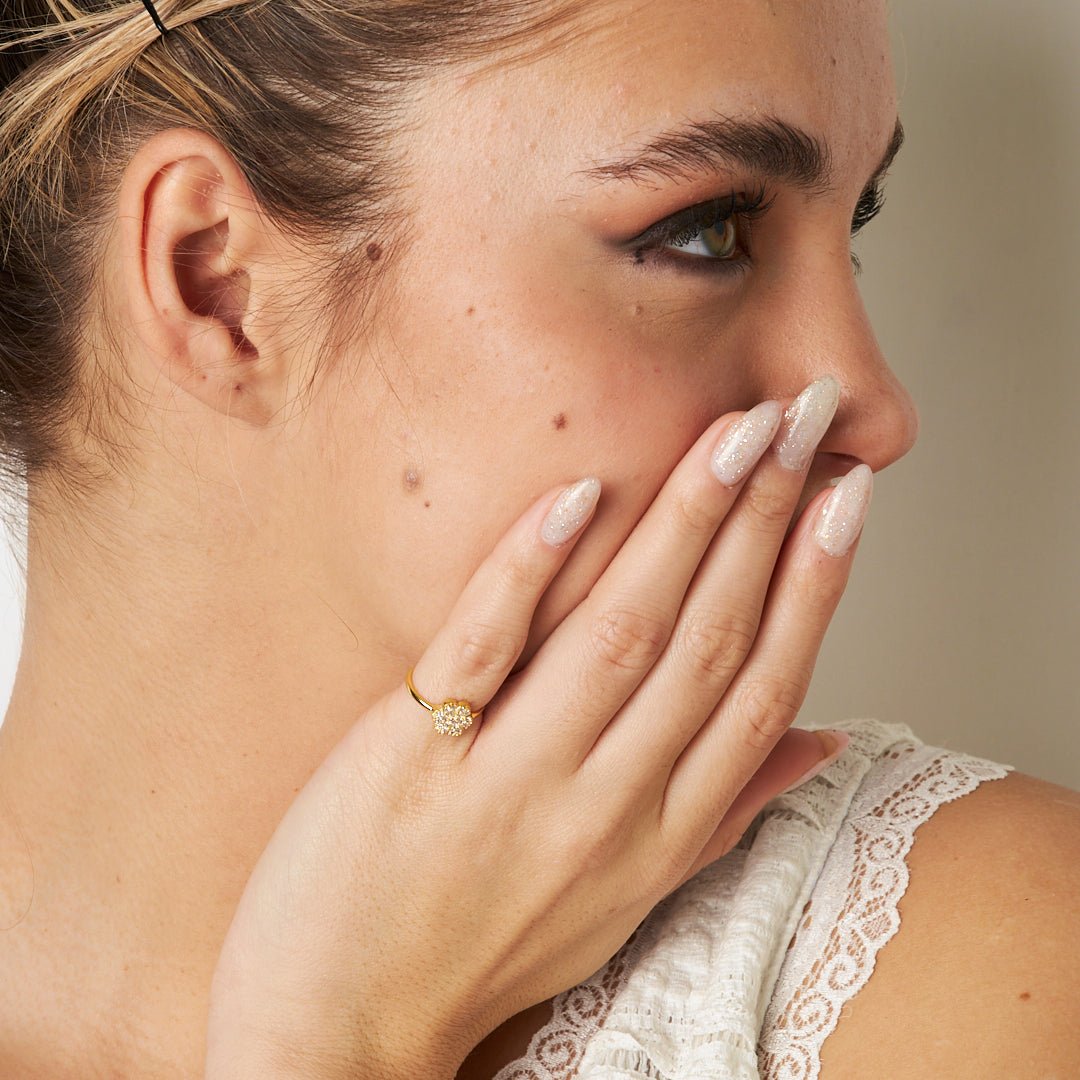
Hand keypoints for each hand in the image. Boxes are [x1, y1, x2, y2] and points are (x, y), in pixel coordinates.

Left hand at [204, 376, 869, 1078]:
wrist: (342, 1023)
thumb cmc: (490, 952)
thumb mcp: (628, 900)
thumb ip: (724, 815)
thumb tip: (820, 741)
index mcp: (659, 834)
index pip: (761, 688)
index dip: (814, 584)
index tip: (846, 495)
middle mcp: (603, 804)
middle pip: (705, 642)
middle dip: (765, 523)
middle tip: (799, 423)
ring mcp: (509, 778)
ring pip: (619, 634)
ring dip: (683, 526)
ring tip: (731, 438)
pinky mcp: (413, 757)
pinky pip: (485, 646)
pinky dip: (532, 568)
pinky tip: (578, 495)